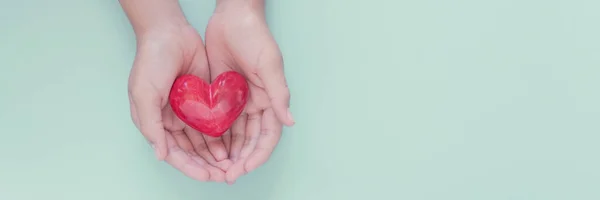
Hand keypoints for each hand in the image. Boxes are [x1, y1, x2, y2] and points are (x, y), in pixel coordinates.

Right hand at [127, 24, 231, 181]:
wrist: (169, 32)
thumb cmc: (150, 61)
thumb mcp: (144, 94)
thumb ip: (151, 125)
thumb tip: (161, 155)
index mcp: (155, 122)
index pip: (174, 153)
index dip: (190, 167)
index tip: (207, 176)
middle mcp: (172, 121)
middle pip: (191, 151)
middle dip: (206, 165)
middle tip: (224, 175)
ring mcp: (189, 111)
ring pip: (204, 141)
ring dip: (216, 155)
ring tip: (231, 165)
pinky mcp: (204, 100)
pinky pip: (214, 123)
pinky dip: (222, 136)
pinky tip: (232, 146)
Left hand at [202, 0, 294, 183]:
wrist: (232, 16)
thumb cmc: (255, 37)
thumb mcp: (269, 64)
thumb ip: (278, 94)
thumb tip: (290, 121)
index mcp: (270, 99)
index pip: (268, 136)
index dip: (258, 155)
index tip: (245, 168)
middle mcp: (256, 104)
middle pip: (251, 141)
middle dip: (242, 159)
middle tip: (227, 175)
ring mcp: (238, 101)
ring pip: (235, 135)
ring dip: (228, 152)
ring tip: (216, 168)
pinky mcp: (221, 95)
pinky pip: (218, 121)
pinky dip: (215, 137)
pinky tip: (205, 148)